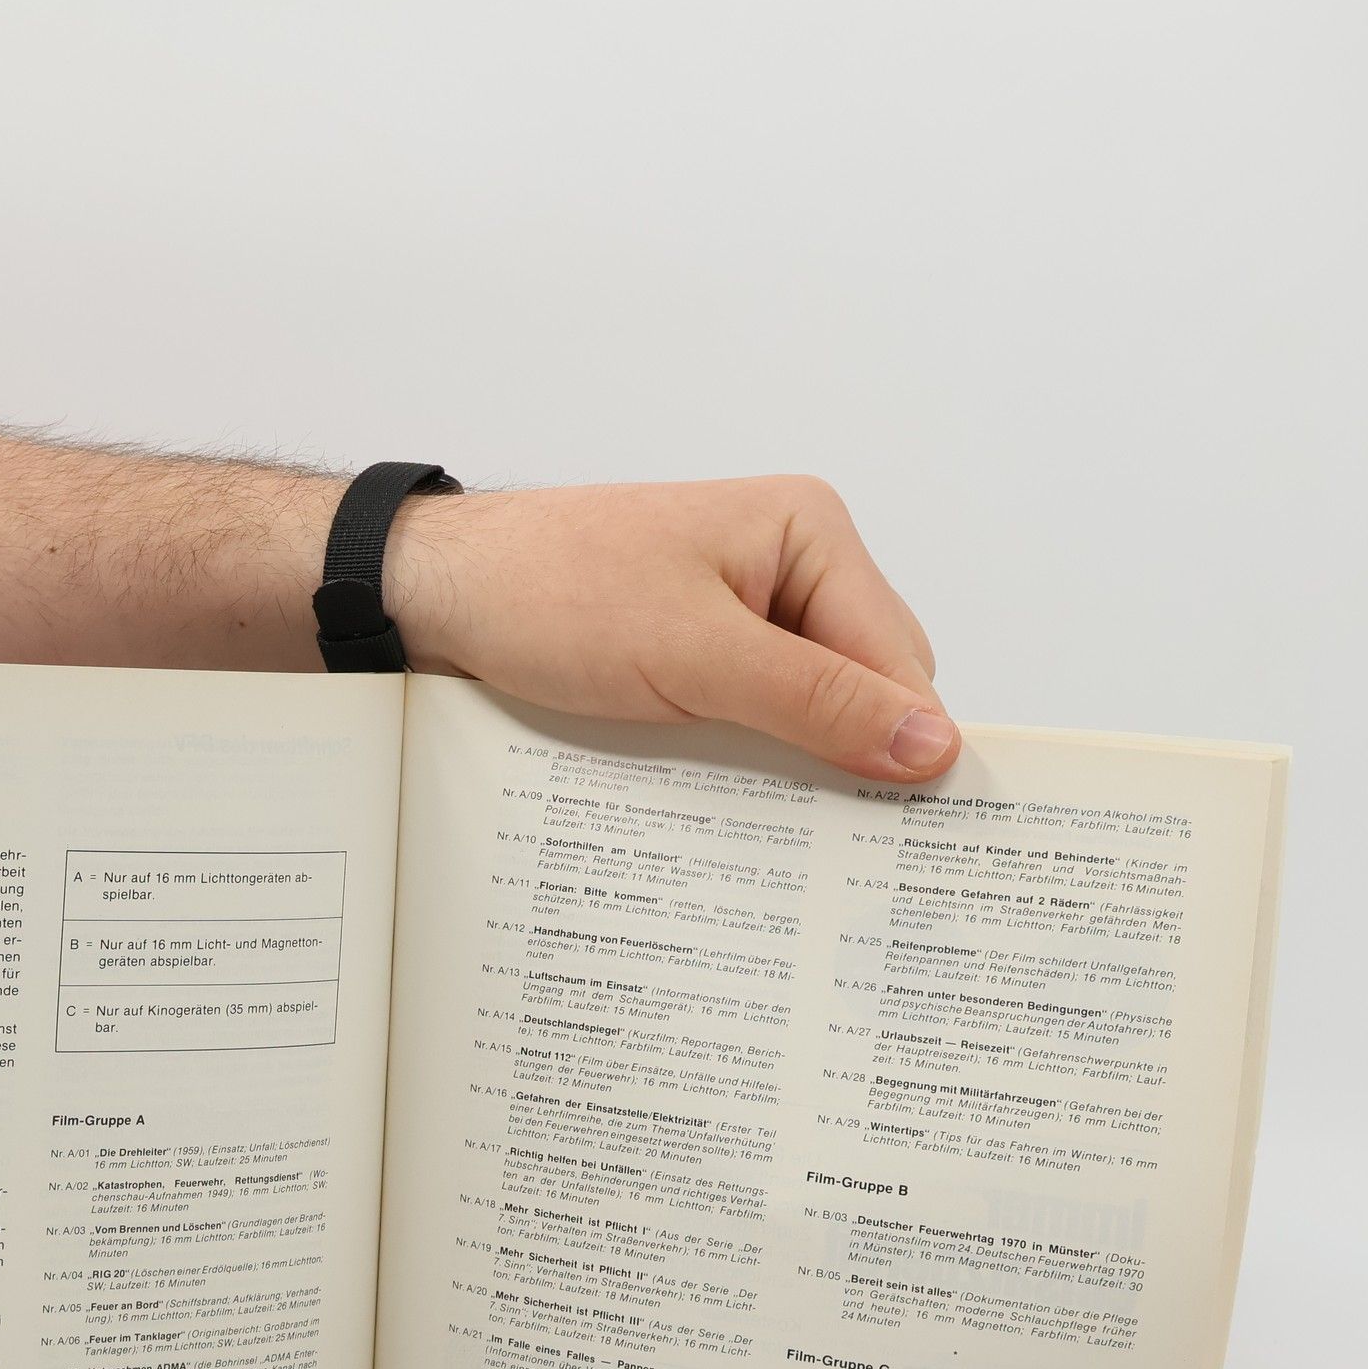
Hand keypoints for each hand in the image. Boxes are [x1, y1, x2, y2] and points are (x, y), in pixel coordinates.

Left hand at [389, 476, 959, 782]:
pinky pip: (754, 719)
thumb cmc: (549, 592)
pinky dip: (745, 759)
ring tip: (766, 816)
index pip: (898, 656)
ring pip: (809, 713)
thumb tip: (931, 744)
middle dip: (846, 755)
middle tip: (826, 836)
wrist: (437, 592)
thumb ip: (815, 700)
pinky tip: (724, 796)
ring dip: (790, 764)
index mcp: (807, 533)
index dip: (904, 741)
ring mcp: (740, 612)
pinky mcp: (697, 654)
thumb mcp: (694, 653)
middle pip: (864, 687)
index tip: (909, 832)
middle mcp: (785, 564)